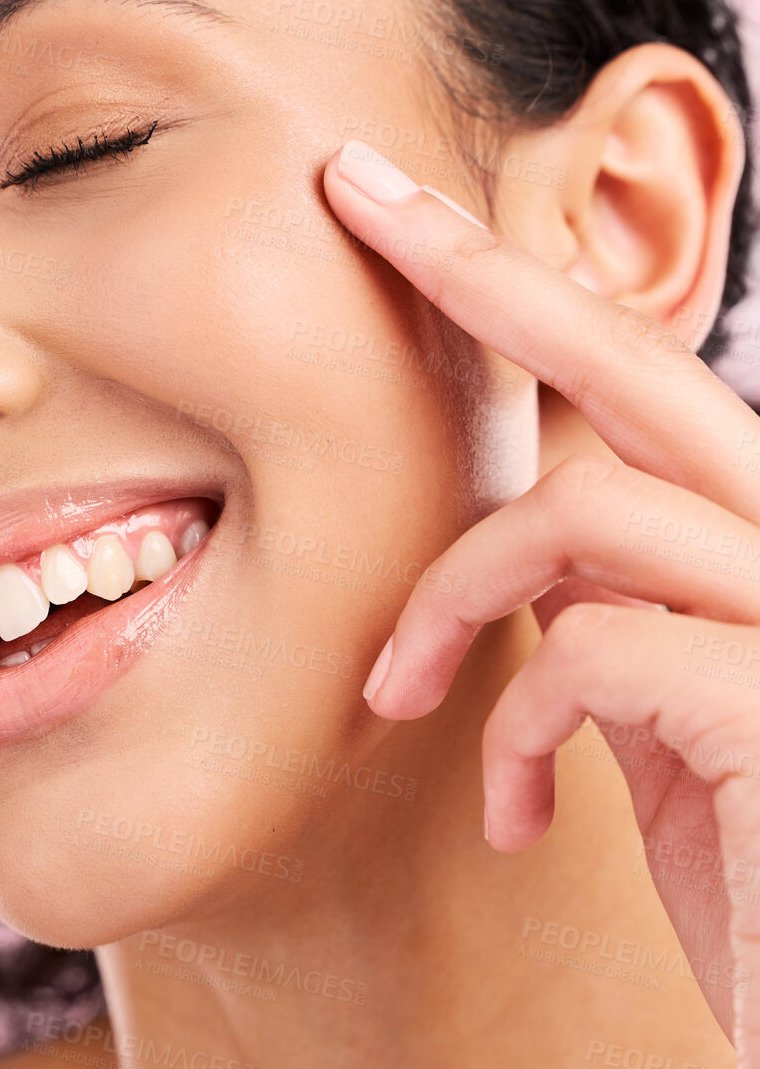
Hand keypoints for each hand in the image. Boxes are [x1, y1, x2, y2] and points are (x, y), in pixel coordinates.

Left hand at [323, 140, 759, 1068]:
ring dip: (457, 596)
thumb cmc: (756, 885)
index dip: (519, 281)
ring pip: (589, 509)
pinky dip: (525, 727)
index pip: (640, 375)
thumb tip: (523, 549)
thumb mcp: (664, 722)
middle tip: (350, 183)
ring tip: (396, 692)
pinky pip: (595, 655)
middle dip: (479, 267)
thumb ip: (614, 615)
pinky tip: (521, 817)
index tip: (399, 204)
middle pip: (636, 361)